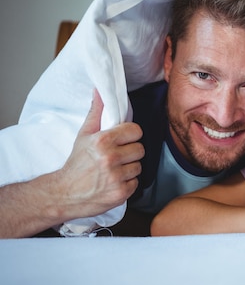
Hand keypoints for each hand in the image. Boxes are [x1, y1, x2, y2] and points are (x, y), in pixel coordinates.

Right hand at [55, 90, 144, 217]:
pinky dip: (127, 183)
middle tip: (117, 156)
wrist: (64, 193)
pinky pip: (136, 183)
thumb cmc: (76, 163)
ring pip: (139, 166)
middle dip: (130, 152)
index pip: (136, 131)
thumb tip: (100, 91)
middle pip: (140, 149)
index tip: (123, 140)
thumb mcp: (84, 135)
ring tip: (114, 169)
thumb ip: (96, 113)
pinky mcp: (121, 193)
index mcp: (103, 141)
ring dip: (129, 168)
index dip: (130, 135)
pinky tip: (114, 181)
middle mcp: (111, 158)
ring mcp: (116, 177)